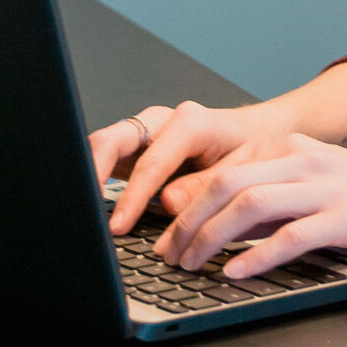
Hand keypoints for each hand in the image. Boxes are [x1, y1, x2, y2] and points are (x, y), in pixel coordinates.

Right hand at [90, 100, 291, 235]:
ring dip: (91, 174)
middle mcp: (164, 120)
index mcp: (192, 122)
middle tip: (84, 211)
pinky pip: (112, 156)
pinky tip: (94, 203)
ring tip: (84, 210)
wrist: (262, 134)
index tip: (117, 226)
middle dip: (93, 172)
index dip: (131, 197)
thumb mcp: (243, 170)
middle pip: (114, 139)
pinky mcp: (141, 145)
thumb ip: (205, 187)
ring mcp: (149, 130)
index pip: (151, 162)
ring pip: (106, 144)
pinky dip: (99, 177)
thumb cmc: (256, 149)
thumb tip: (166, 203)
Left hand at [155, 137, 346, 278]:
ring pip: (251, 204)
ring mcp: (328, 188)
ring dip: (212, 237)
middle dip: (188, 222)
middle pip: (228, 183)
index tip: (166, 236)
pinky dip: (257, 256)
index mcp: (296, 151)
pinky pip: (292, 235)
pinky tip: (237, 273)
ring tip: (192, 265)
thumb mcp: (323, 187)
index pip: (226, 171)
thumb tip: (224, 225)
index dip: (187, 205)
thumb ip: (278, 200)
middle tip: (167, 255)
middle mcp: (307, 162)